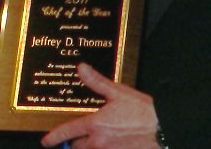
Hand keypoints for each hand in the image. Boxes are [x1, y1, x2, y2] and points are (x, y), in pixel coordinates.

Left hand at [41, 63, 158, 148]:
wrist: (163, 130)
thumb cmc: (143, 112)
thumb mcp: (118, 93)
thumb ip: (97, 82)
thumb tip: (82, 69)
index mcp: (96, 124)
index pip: (68, 131)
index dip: (54, 136)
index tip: (46, 141)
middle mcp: (99, 142)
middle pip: (77, 147)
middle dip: (75, 142)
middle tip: (77, 136)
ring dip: (88, 147)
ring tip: (95, 138)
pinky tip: (111, 142)